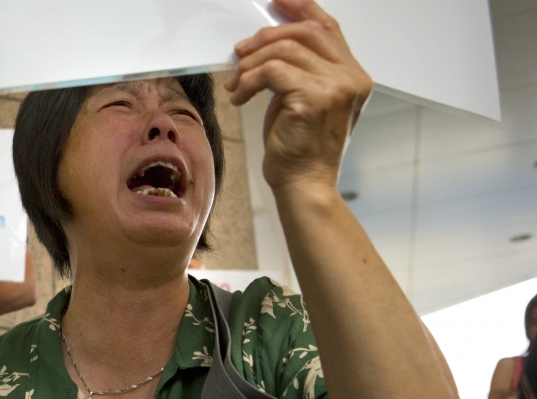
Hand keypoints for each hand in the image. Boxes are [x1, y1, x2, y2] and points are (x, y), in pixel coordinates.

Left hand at [224, 0, 371, 189]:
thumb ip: (298, 70)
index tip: (275, 1)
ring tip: (237, 83)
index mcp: (354, 76)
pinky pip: (272, 71)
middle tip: (241, 52)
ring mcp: (337, 87)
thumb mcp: (301, 101)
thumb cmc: (300, 150)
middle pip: (306, 32)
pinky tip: (239, 96)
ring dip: (252, 63)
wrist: (304, 187)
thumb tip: (267, 42)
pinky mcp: (315, 98)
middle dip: (267, 36)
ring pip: (285, 50)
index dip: (300, 8)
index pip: (328, 27)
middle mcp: (351, 78)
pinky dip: (249, 80)